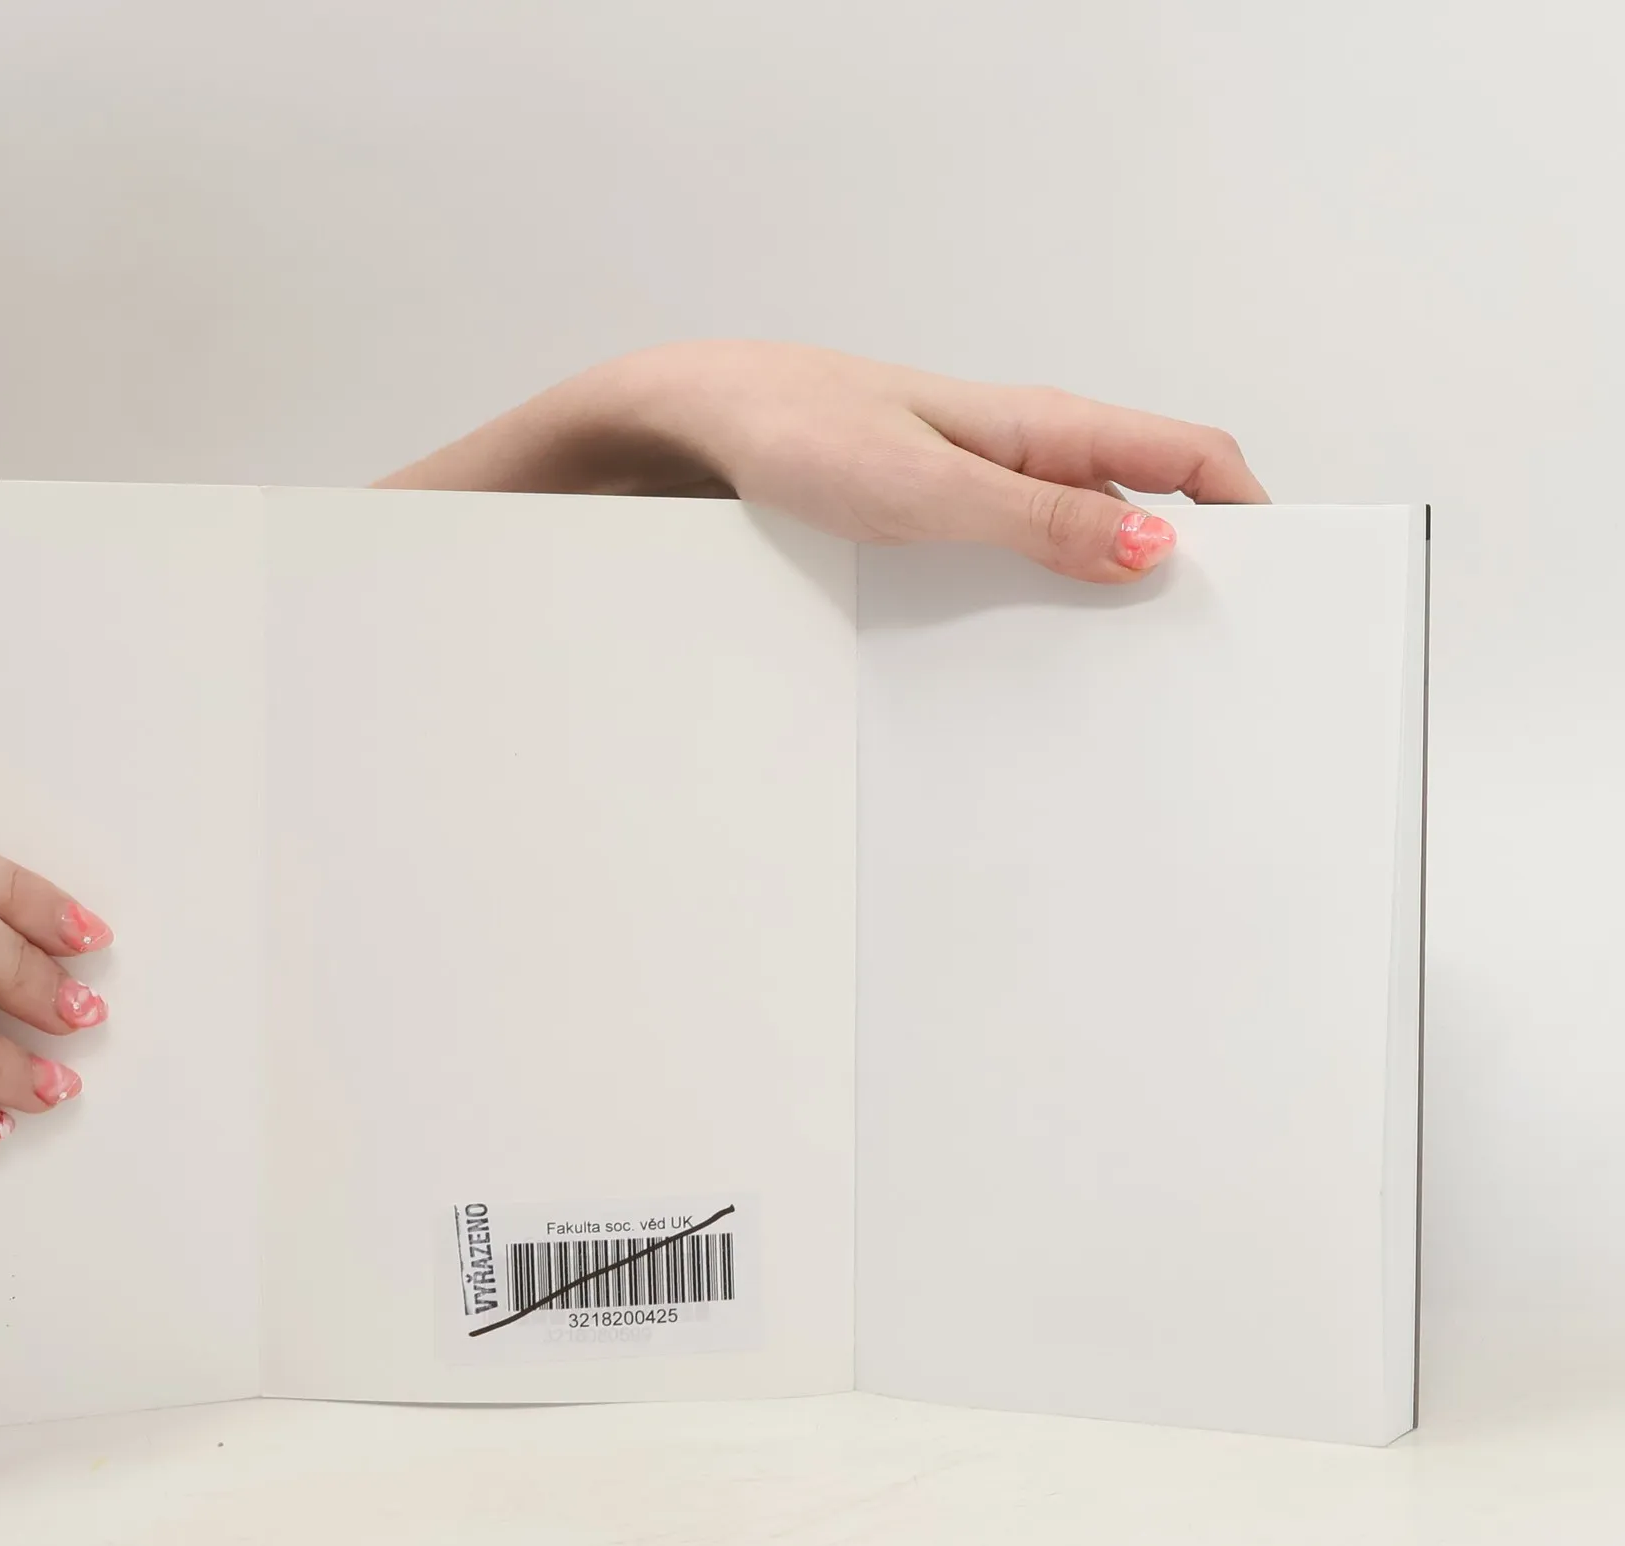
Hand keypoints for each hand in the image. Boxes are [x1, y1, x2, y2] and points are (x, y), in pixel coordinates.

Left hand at [379, 341, 1267, 583]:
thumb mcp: (929, 492)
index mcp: (1047, 428)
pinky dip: (1039, 605)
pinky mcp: (933, 521)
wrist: (698, 425)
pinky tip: (1023, 661)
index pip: (1193, 459)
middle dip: (1187, 576)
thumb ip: (1041, 522)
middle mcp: (1024, 453)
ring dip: (1107, 601)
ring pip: (1078, 543)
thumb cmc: (800, 434)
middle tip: (1204, 662)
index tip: (1284, 588)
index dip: (1253, 516)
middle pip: (1145, 508)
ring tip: (1123, 684)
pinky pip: (1013, 562)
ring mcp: (979, 488)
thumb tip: (1153, 552)